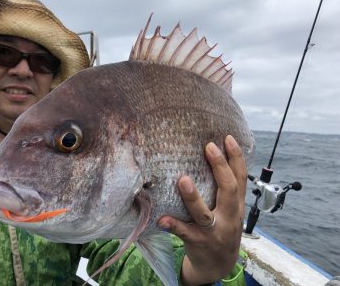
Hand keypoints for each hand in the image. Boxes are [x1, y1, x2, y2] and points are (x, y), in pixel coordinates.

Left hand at [158, 135, 246, 285]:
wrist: (219, 265)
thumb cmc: (221, 229)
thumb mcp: (230, 210)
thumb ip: (224, 189)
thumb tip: (213, 156)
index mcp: (237, 206)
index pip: (240, 178)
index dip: (236, 157)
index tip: (227, 138)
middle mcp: (228, 217)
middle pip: (228, 191)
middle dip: (220, 167)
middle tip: (209, 147)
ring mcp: (213, 232)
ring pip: (204, 214)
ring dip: (193, 197)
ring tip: (183, 179)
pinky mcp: (198, 243)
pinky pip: (184, 233)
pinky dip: (173, 226)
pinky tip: (162, 219)